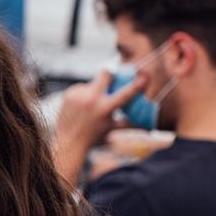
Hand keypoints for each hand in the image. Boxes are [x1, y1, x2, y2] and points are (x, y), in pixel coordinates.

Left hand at [52, 70, 145, 185]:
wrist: (67, 142)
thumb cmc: (92, 138)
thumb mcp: (113, 130)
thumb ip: (130, 123)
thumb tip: (147, 121)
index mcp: (105, 108)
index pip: (126, 92)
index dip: (137, 83)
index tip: (143, 76)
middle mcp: (91, 99)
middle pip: (106, 73)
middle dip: (111, 74)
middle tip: (112, 80)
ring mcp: (78, 96)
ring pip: (93, 83)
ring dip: (96, 90)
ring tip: (91, 106)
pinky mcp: (69, 94)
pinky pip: (81, 88)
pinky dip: (84, 94)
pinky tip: (81, 107)